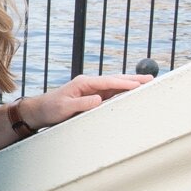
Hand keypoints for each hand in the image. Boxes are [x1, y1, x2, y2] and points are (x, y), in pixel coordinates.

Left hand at [22, 72, 152, 129]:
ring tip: (146, 83)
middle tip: (150, 79)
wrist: (40, 111)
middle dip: (133, 80)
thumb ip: (82, 103)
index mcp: (84, 83)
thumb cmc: (51, 108)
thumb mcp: (65, 107)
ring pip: (115, 85)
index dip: (124, 83)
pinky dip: (123, 91)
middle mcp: (89, 83)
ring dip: (130, 84)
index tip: (139, 84)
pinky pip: (111, 93)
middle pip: (115, 80)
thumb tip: (100, 99)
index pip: (109, 82)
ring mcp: (91, 89)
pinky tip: (131, 92)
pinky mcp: (91, 96)